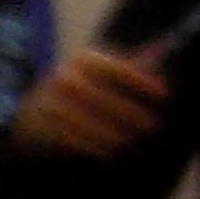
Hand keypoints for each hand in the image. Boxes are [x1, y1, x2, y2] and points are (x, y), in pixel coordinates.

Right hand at [8, 45, 175, 160]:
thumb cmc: (82, 86)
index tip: (164, 92)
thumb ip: (131, 67)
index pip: (116, 68)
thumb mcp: (102, 71)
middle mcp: (67, 78)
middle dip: (131, 112)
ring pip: (90, 122)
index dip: (141, 80)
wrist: (34, 107)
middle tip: (152, 122)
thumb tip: (164, 51)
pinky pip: (75, 138)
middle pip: (104, 98)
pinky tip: (112, 147)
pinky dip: (96, 145)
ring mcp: (53, 103)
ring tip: (132, 137)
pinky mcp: (46, 126)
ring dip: (115, 132)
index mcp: (84, 59)